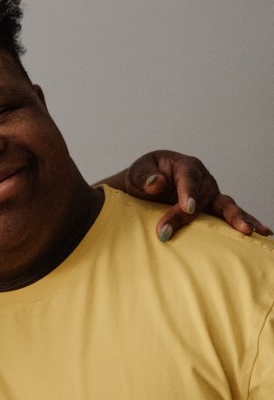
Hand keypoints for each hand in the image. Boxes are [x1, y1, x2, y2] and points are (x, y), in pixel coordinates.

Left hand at [122, 150, 271, 241]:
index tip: (188, 208)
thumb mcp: (138, 173)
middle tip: (185, 233)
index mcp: (186, 166)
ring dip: (237, 219)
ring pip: (226, 206)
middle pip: (204, 197)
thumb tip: (156, 183)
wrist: (146, 188)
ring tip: (249, 231)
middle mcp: (203, 180)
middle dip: (193, 217)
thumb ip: (144, 176)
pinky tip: (262, 233)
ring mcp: (211, 195)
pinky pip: (230, 216)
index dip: (189, 192)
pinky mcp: (213, 209)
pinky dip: (246, 223)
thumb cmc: (144, 177)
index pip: (189, 178)